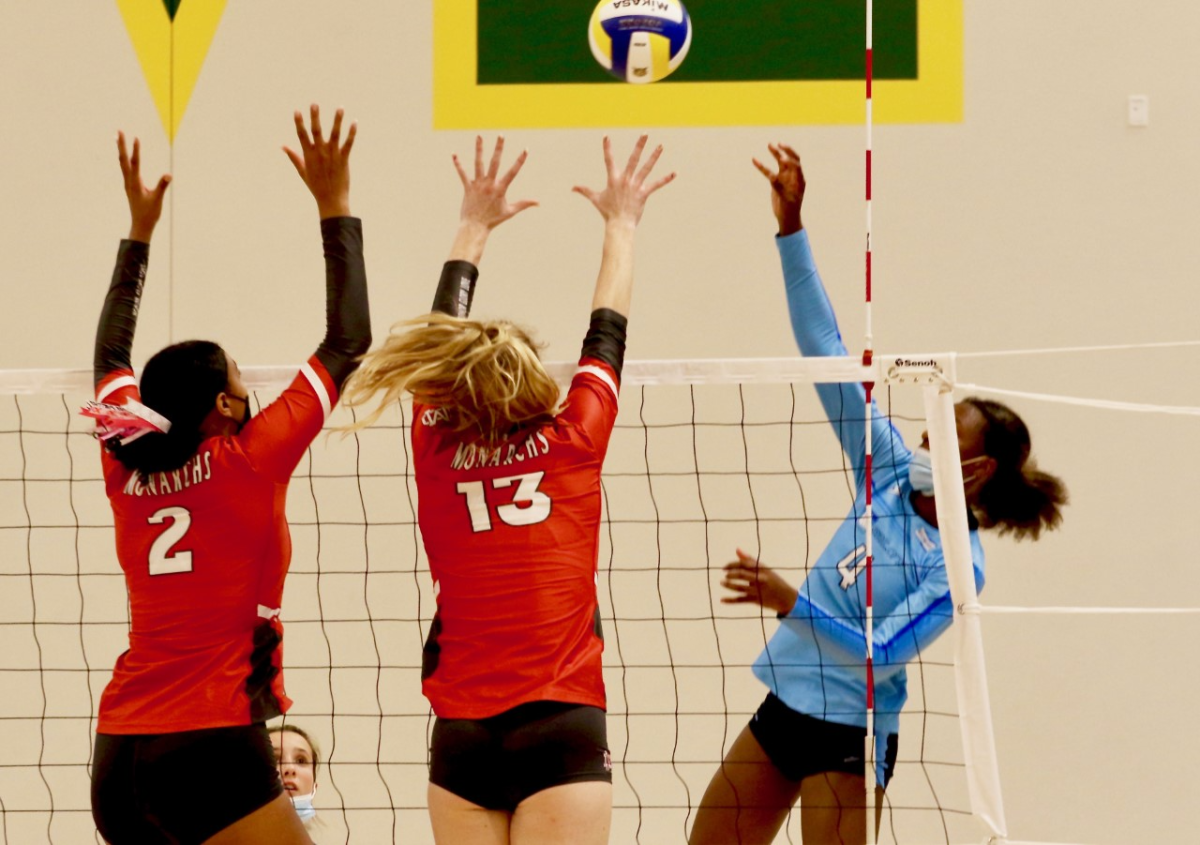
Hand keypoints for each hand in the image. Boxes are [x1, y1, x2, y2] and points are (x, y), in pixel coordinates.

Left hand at [117, 132, 170, 242]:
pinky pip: (125, 168)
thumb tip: (168, 175)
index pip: (135, 163)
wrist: (140, 225)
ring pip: (122, 162)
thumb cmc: (149, 213)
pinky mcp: (130, 185)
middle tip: (119, 130)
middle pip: (123, 159)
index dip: (136, 150)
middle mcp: (129, 181)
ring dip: (120, 149)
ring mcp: (128, 182)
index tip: (136, 138)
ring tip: (118, 137)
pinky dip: (124, 158)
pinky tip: (124, 155)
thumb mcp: (157, 200)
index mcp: (135, 183)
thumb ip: (162, 186)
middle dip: (121, 144)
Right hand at [284, 104, 355, 218]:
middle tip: (314, 104)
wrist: (331, 199)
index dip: (299, 123)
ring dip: (337, 120)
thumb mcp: (302, 171)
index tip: (297, 111)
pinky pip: (348, 144)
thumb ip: (293, 157)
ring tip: (340, 108)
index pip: (302, 135)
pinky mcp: (343, 159)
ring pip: (334, 134)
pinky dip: (351, 133)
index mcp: (308, 155)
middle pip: (316, 131)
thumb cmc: (316, 186)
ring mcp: (332, 155)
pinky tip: (354, 123)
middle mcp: (319, 153)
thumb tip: (283, 146)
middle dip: (315, 117)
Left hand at [454, 136, 536, 230]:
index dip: (520, 160)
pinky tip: (454, 154)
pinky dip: (458, 164)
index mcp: (500, 189)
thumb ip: (524, 204)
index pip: (512, 172)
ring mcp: (477, 185)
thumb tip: (538, 202)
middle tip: (501, 135)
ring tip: (479, 136)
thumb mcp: (510, 211)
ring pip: (478, 163)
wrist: (475, 227)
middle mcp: (489, 184)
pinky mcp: (467, 187)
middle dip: (498, 148)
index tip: (525, 150)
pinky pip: (462, 174)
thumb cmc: (493, 220)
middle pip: (495, 162)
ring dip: (479, 149)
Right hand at [573, 135, 674, 226]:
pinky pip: (656, 185)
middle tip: (645, 134)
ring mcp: (636, 186)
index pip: (608, 160)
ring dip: (654, 156)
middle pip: (633, 159)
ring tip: (661, 146)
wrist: (619, 224)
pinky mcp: (644, 193)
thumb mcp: (595, 199)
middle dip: (639, 146)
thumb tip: (572, 188)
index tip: (606, 136)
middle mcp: (625, 180)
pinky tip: (675, 173)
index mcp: (613, 179)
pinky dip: (666, 179)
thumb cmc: (607, 212)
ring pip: (646, 168)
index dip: (607, 148)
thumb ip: (585, 191)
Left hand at [721, 548, 798, 614]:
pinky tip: (722, 600)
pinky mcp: (756, 600)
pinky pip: (741, 600)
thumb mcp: (764, 569)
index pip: (745, 564)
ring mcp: (758, 590)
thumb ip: (749, 560)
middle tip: (724, 574)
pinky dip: (731, 600)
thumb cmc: (773, 580)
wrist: (787, 597)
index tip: (724, 567)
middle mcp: (760, 579)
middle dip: (731, 573)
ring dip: (729, 585)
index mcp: (762, 569)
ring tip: (721, 583)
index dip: (733, 564)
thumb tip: (737, 549)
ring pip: (740, 587)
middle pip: (742, 574)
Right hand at [752, 143, 804, 235]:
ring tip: (769, 144)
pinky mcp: (776, 182)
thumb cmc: (790, 210)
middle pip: (790, 160)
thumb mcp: (786, 200)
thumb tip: (772, 177)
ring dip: (775, 153)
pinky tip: (754, 159)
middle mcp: (793, 176)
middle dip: (786, 151)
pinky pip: (768, 172)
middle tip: (779, 144)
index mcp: (799, 180)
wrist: (787, 218)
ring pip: (780, 163)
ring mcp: (784, 178)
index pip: (797, 166)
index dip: (790, 161)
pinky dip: (761, 166)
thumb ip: (780, 187)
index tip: (783, 159)